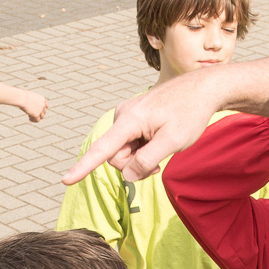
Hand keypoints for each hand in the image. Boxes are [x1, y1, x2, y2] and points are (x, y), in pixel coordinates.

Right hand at [21, 92, 47, 122]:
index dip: (43, 108)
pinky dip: (34, 120)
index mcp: (42, 99)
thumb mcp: (31, 96)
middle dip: (38, 112)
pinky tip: (29, 119)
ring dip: (36, 117)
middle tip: (31, 112)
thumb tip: (32, 105)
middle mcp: (43, 105)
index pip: (46, 106)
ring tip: (30, 116)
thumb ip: (34, 101)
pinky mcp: (36, 115)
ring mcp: (40, 110)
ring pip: (41, 117)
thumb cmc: (24, 95)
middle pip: (44, 112)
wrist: (22, 98)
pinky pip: (37, 120)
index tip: (37, 109)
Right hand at [62, 74, 227, 183]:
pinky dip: (143, 148)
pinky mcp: (133, 117)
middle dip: (133, 165)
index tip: (65, 180)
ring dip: (140, 157)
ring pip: (124, 151)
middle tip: (158, 164)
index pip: (102, 149)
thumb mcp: (172, 142)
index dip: (83, 167)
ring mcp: (127, 115)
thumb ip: (147, 161)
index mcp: (130, 120)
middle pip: (115, 156)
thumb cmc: (190, 113)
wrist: (203, 89)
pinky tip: (159, 140)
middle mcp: (123, 115)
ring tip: (161, 147)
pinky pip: (130, 142)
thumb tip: (126, 175)